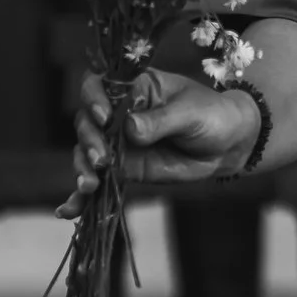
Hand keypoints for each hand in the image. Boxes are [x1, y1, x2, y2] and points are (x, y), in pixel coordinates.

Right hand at [57, 69, 259, 218]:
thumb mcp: (190, 113)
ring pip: (86, 152)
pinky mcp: (122, 168)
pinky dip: (81, 197)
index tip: (104, 117)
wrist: (227, 144)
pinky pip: (97, 180)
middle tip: (103, 160)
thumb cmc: (212, 116)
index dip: (93, 98)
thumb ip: (160, 121)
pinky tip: (68, 211)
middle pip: (86, 122)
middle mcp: (118, 112)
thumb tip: (130, 128)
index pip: (98, 84)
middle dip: (89, 141)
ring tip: (90, 185)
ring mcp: (117, 141)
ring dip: (82, 169)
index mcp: (134, 87)